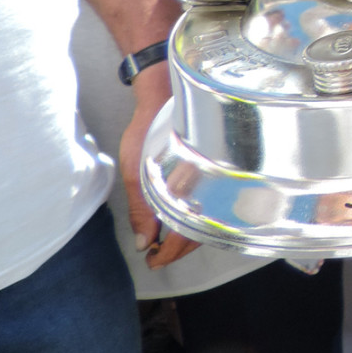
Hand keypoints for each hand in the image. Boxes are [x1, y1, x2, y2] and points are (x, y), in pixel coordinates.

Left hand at [121, 69, 197, 268]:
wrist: (166, 91)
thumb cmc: (148, 128)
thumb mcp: (134, 169)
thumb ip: (140, 208)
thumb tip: (144, 242)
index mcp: (192, 184)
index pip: (188, 234)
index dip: (171, 253)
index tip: (153, 261)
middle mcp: (211, 182)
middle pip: (205, 231)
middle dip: (181, 249)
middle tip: (158, 256)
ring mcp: (216, 175)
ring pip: (213, 219)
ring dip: (191, 236)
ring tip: (168, 242)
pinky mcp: (216, 168)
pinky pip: (215, 203)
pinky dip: (201, 219)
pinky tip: (185, 219)